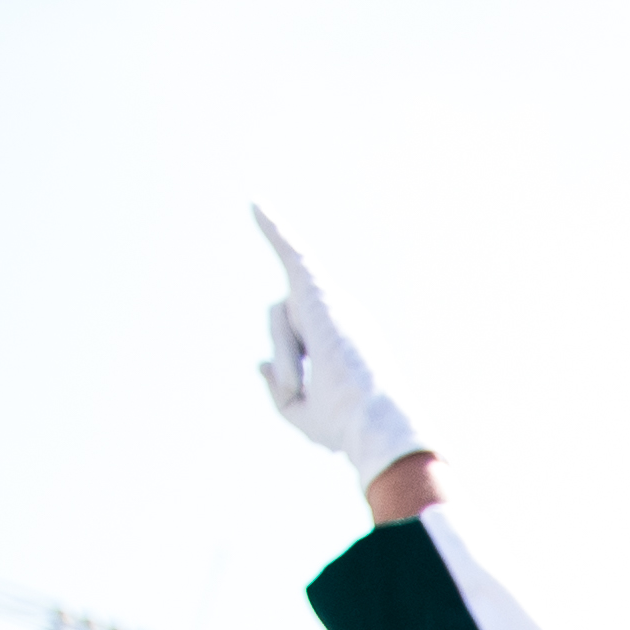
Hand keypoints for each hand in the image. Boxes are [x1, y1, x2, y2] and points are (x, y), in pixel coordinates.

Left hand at [249, 209, 424, 490]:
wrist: (375, 420)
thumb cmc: (348, 424)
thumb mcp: (302, 413)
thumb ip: (279, 388)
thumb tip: (259, 363)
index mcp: (345, 344)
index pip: (304, 336)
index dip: (291, 359)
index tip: (292, 387)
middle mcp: (342, 315)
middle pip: (285, 328)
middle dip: (290, 366)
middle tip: (304, 390)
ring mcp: (334, 301)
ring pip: (280, 319)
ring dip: (287, 355)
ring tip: (306, 377)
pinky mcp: (319, 290)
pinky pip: (290, 252)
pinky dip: (273, 229)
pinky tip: (254, 204)